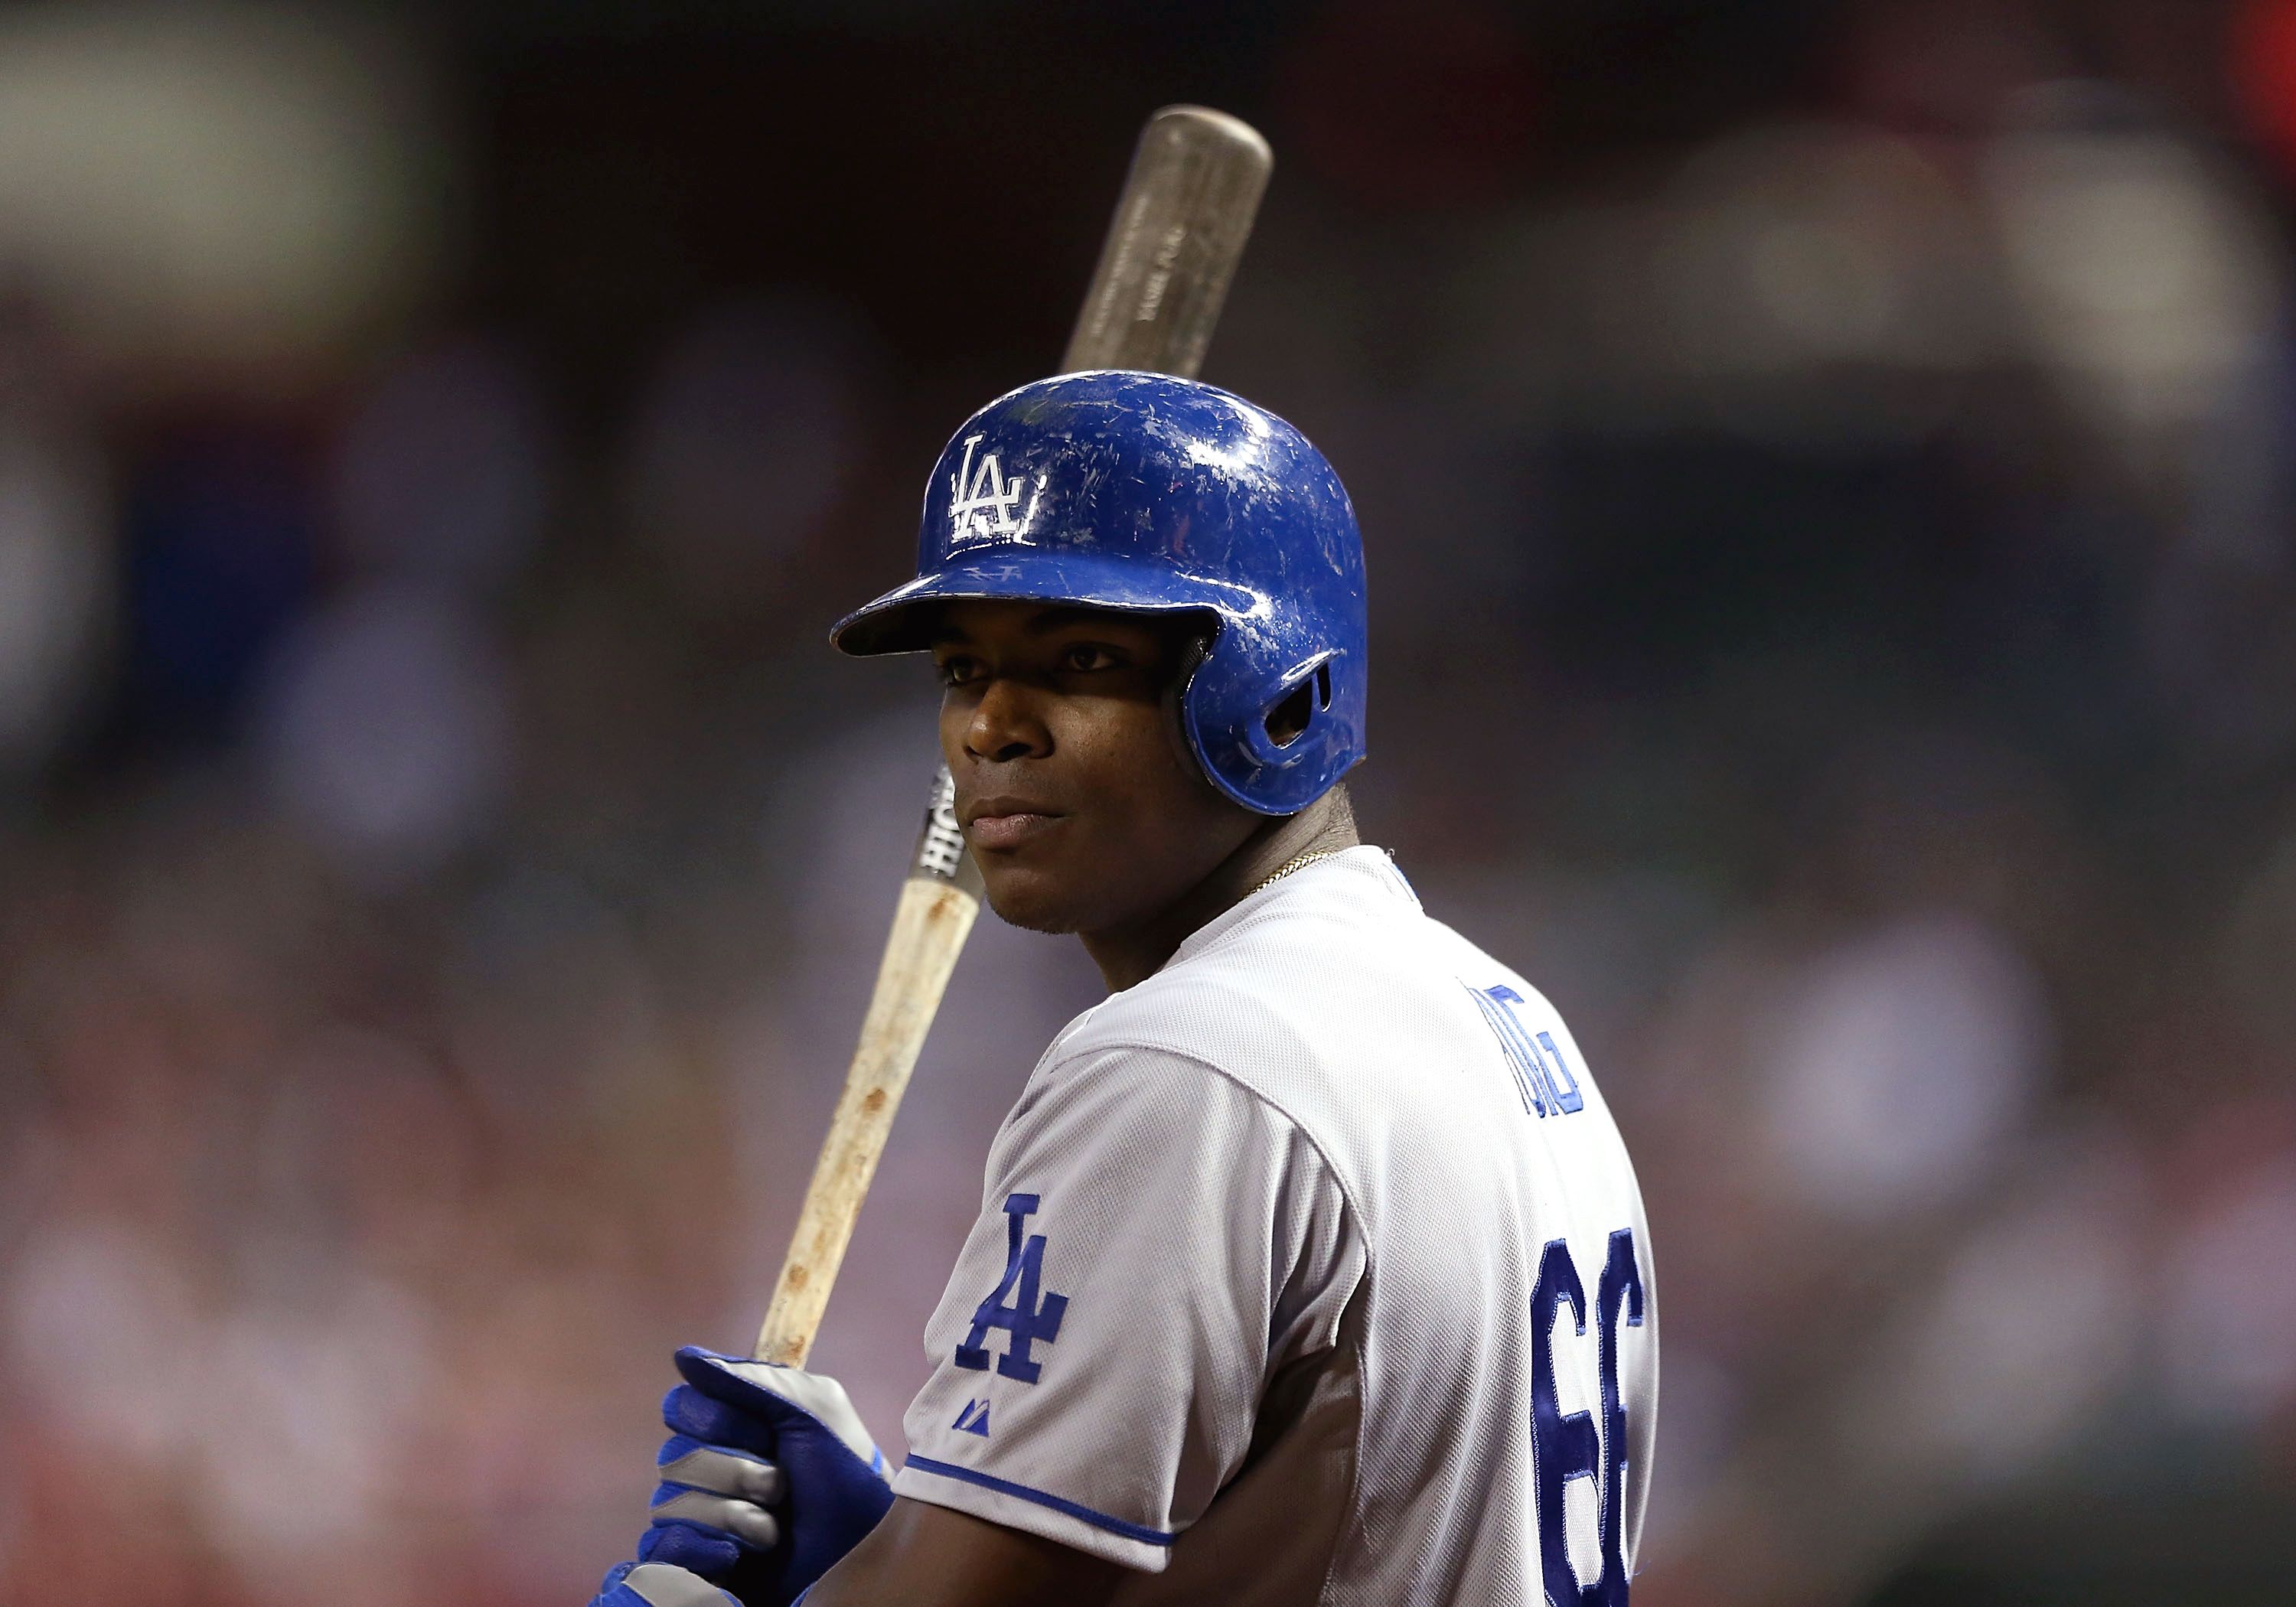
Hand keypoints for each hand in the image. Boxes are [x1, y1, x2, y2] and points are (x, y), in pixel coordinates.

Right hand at [592, 1346, 894, 1606]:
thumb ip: (751, 1380)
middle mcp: (707, 1465)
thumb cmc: (845, 1477)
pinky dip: (702, 1550)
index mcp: (732, 1422)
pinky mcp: (695, 1560)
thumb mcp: (814, 1412)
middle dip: (736, 1472)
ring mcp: (698, 1514)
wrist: (863, 1551)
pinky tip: (736, 1555)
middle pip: (673, 1456)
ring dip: (735, 1517)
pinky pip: (663, 1549)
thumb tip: (683, 1356)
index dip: (720, 1420)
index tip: (767, 1432)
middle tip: (782, 1486)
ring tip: (774, 1529)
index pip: (681, 1405)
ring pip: (669, 1504)